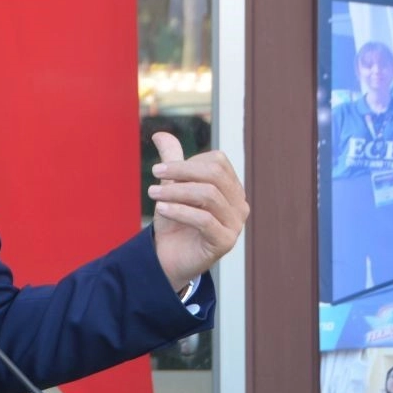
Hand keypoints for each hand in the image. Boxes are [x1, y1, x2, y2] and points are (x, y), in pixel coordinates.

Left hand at [147, 133, 248, 292]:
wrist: (169, 259)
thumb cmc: (175, 222)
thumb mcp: (172, 188)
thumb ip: (172, 161)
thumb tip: (160, 133)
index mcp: (231, 187)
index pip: (217, 162)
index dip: (188, 162)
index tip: (161, 170)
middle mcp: (239, 204)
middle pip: (215, 175)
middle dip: (181, 171)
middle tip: (154, 173)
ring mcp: (236, 224)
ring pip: (208, 196)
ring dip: (176, 191)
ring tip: (152, 193)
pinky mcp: (226, 242)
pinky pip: (204, 220)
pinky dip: (180, 211)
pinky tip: (161, 208)